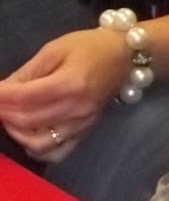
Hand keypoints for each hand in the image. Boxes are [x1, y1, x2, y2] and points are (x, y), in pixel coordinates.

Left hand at [0, 28, 127, 160]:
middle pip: (26, 121)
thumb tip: (2, 90)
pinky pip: (57, 153)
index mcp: (70, 84)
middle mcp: (77, 108)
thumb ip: (27, 72)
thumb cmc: (90, 47)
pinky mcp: (85, 132)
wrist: (125, 56)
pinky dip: (36, 149)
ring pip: (38, 142)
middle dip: (2, 113)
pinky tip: (28, 134)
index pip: (23, 98)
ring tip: (8, 118)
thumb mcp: (55, 49)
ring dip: (15, 132)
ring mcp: (82, 124)